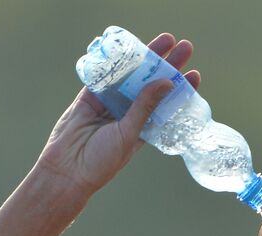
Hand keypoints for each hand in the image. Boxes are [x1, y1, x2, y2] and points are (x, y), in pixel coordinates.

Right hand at [35, 33, 199, 193]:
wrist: (67, 168)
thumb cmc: (101, 161)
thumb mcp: (128, 134)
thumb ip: (145, 107)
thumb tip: (167, 82)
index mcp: (142, 127)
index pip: (166, 103)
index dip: (179, 89)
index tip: (195, 75)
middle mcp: (128, 112)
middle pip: (152, 83)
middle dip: (167, 64)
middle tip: (184, 46)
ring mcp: (110, 102)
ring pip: (132, 74)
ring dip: (147, 57)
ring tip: (167, 40)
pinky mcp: (91, 95)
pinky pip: (106, 73)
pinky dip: (117, 59)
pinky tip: (133, 45)